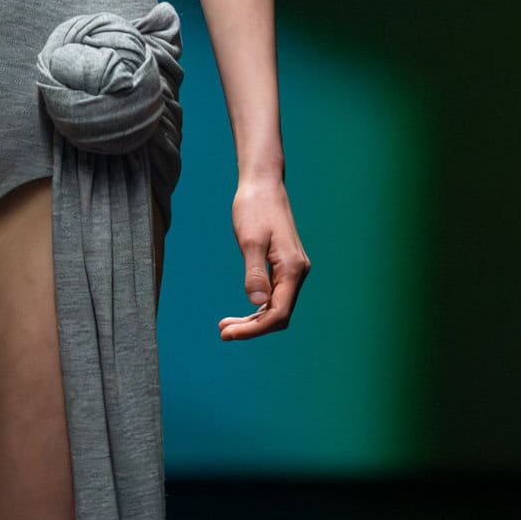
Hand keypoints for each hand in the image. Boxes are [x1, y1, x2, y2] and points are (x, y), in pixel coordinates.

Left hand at [219, 175, 309, 339]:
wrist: (263, 185)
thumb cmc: (254, 208)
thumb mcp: (250, 241)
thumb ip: (253, 273)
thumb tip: (256, 303)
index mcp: (292, 268)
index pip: (278, 313)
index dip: (254, 329)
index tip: (228, 334)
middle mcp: (298, 273)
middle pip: (279, 314)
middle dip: (252, 328)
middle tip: (223, 332)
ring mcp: (293, 270)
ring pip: (277, 307)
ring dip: (254, 321)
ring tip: (226, 326)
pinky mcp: (285, 267)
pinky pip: (275, 296)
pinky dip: (258, 308)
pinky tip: (242, 313)